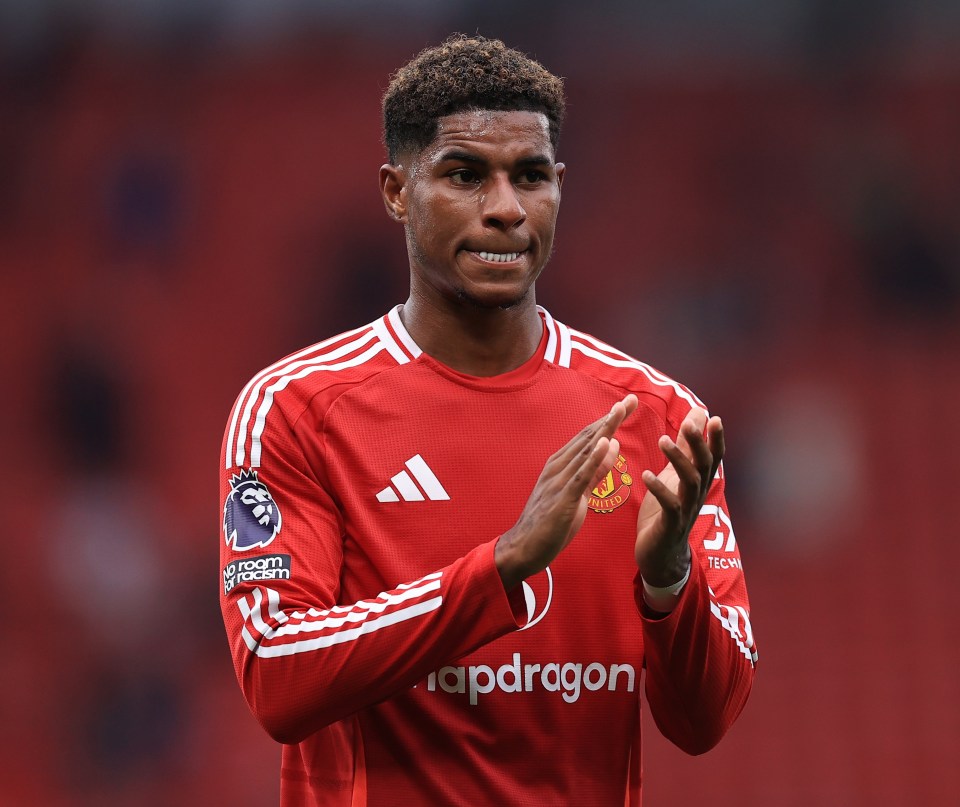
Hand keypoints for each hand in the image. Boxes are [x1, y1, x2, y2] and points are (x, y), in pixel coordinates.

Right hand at [496, 394, 638, 589]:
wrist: (523, 548)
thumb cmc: (549, 523)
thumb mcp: (578, 494)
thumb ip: (595, 472)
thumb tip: (612, 445)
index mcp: (560, 465)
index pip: (589, 437)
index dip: (608, 420)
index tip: (627, 404)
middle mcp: (558, 467)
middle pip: (589, 438)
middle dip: (611, 418)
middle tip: (631, 399)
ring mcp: (559, 482)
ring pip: (585, 451)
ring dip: (604, 430)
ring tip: (620, 410)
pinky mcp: (562, 499)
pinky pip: (581, 476)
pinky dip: (593, 458)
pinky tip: (605, 443)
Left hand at [635, 407, 723, 586]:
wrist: (660, 554)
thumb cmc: (667, 511)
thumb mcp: (675, 476)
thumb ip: (685, 449)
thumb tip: (697, 418)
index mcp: (697, 482)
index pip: (713, 457)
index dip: (716, 439)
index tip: (714, 417)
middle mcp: (696, 494)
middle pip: (704, 465)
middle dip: (698, 444)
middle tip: (688, 424)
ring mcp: (686, 509)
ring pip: (690, 481)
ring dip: (677, 459)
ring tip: (662, 440)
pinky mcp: (670, 524)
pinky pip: (670, 505)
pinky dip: (659, 489)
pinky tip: (646, 475)